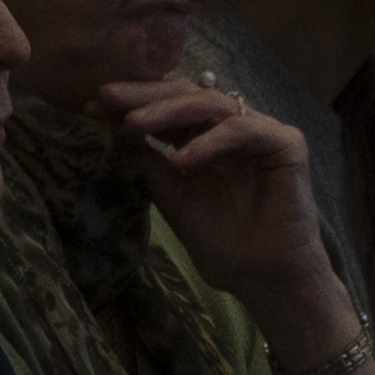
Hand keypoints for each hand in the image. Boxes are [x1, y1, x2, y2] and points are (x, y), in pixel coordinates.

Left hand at [97, 81, 341, 331]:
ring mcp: (260, 133)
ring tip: (132, 123)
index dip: (128, 104)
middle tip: (104, 97)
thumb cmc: (223, 244)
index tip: (88, 107)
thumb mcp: (174, 200)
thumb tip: (119, 134)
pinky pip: (242, 130)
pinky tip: (179, 159)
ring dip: (168, 111)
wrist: (263, 279)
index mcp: (204, 140)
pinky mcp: (286, 144)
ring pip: (211, 104)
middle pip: (185, 95)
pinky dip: (208, 141)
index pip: (164, 109)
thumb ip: (152, 167)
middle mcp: (232, 129)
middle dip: (142, 95)